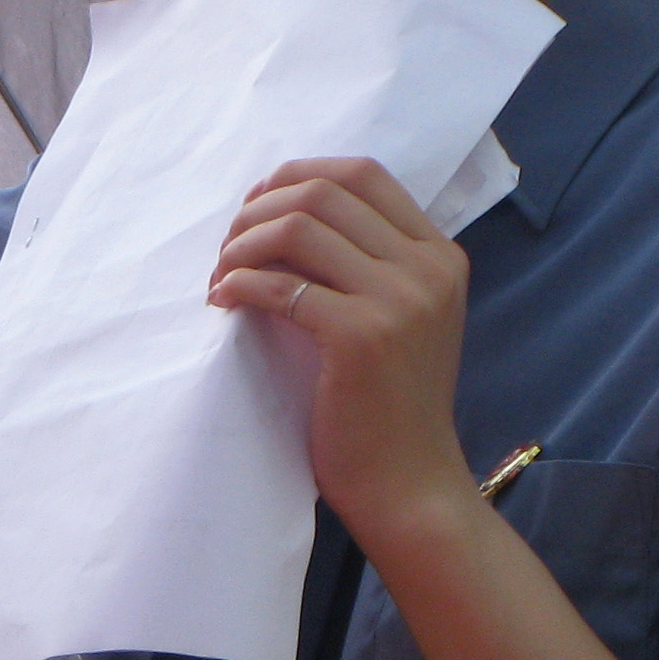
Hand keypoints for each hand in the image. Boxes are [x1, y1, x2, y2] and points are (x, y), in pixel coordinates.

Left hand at [207, 156, 472, 552]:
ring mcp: (400, 300)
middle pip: (324, 192)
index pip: (363, 174)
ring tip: (219, 278)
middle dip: (258, 210)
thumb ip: (366, 264)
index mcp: (438, 256)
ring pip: (299, 227)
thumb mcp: (399, 318)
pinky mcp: (363, 336)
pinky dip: (239, 285)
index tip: (256, 206)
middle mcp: (427, 269)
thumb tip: (283, 212)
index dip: (297, 176)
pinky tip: (222, 303)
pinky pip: (280, 284)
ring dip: (242, 245)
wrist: (409, 485)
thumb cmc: (389, 407)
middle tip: (227, 249)